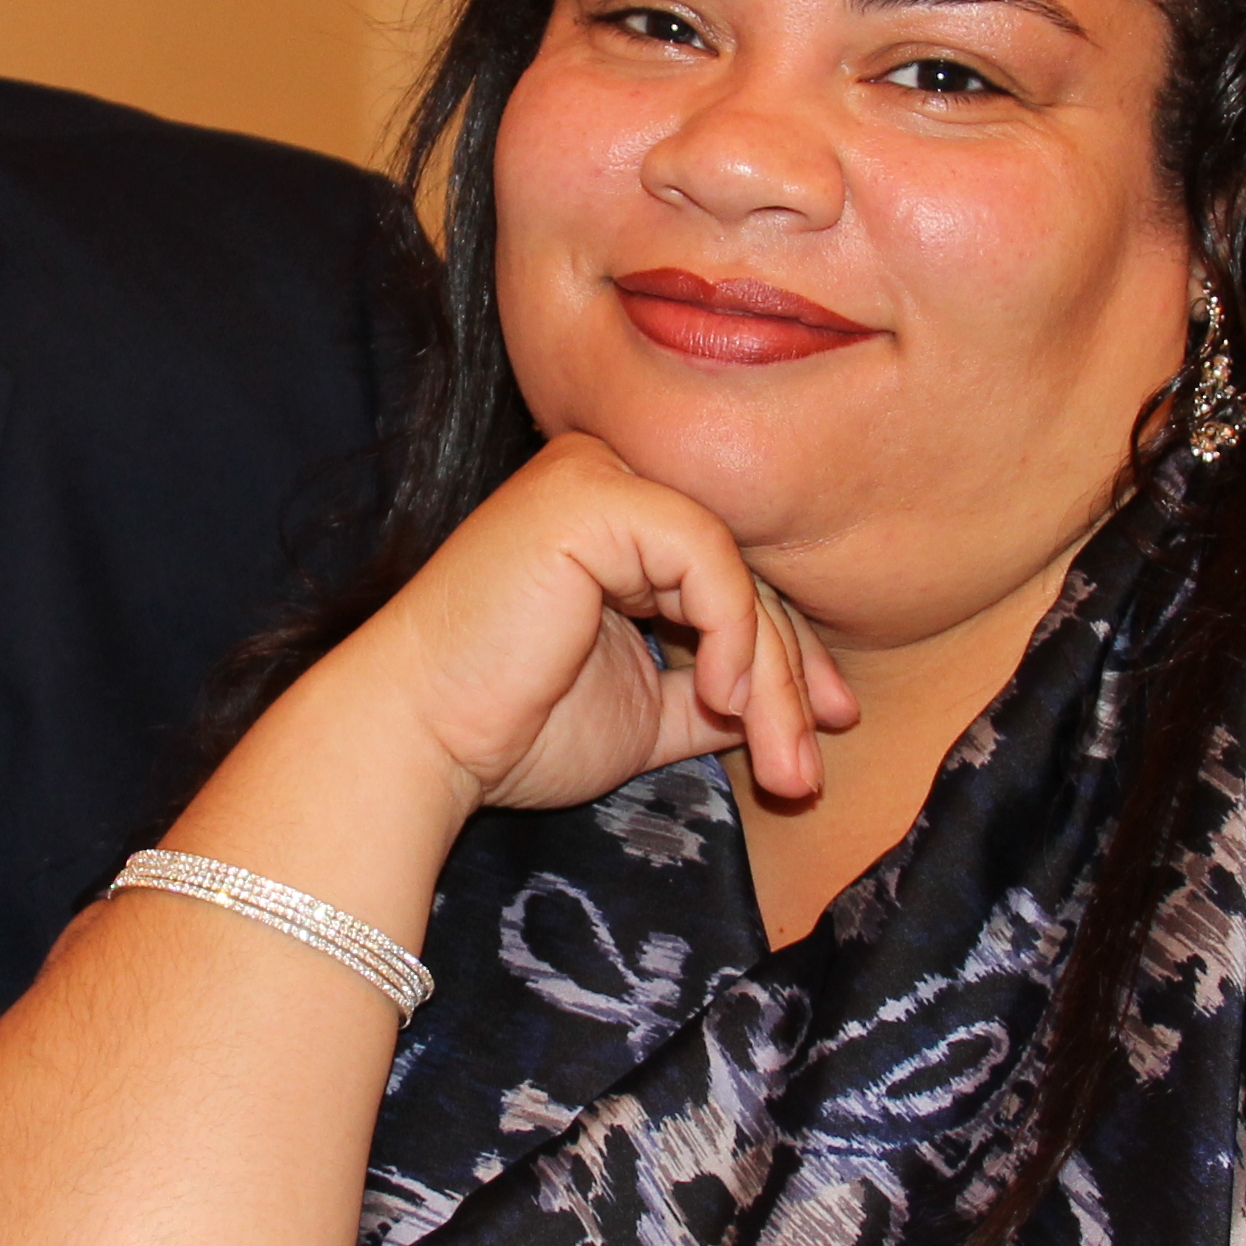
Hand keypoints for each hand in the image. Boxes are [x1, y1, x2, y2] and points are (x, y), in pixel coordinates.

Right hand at [320, 431, 860, 814]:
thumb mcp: (645, 709)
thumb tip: (809, 706)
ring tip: (784, 765)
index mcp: (609, 521)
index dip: (786, 654)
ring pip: (733, 569)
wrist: (417, 741)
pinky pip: (706, 555)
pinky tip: (729, 699)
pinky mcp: (590, 493)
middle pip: (738, 570)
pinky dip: (734, 633)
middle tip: (810, 771)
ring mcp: (594, 474)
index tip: (828, 728)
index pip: (725, 574)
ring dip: (774, 677)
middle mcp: (604, 477)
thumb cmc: (509, 728)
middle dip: (791, 678)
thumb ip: (717, 691)